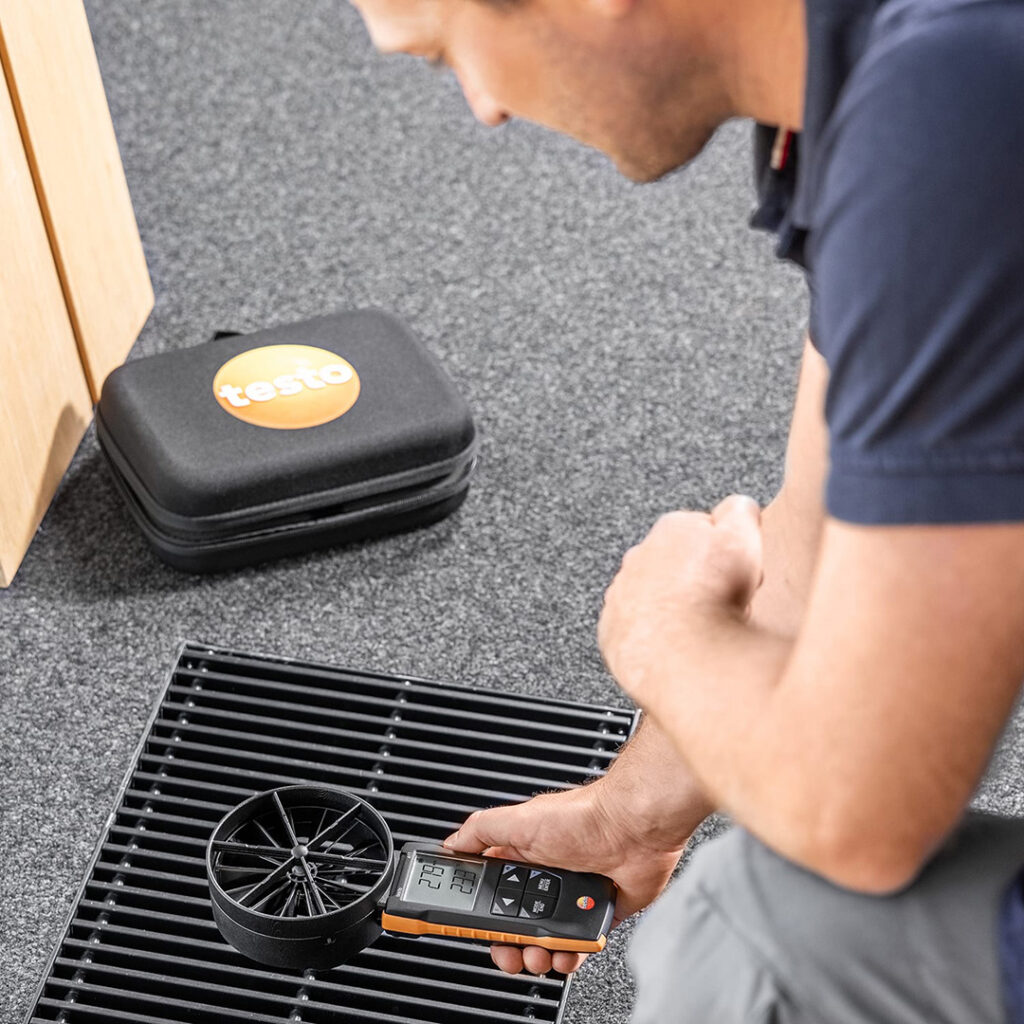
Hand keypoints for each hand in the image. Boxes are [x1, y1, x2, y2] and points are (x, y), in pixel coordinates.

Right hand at [443, 781, 688, 975]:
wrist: (633, 828)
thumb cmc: (581, 817)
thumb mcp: (518, 819)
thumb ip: (481, 830)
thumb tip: (451, 843)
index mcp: (523, 855)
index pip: (493, 891)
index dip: (482, 913)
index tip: (478, 928)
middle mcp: (547, 876)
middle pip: (517, 922)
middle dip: (509, 943)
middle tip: (510, 951)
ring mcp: (573, 896)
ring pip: (546, 939)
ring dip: (539, 954)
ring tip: (540, 954)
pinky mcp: (598, 913)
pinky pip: (580, 945)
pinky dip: (572, 955)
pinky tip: (567, 953)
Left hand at [598, 495, 763, 707]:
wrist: (680, 650)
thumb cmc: (713, 593)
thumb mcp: (743, 537)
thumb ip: (741, 512)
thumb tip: (738, 505)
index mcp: (671, 529)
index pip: (701, 529)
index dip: (725, 552)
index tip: (738, 571)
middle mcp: (638, 556)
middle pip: (675, 563)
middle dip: (697, 578)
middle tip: (723, 602)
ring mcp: (621, 593)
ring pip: (652, 595)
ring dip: (673, 606)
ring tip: (701, 628)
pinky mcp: (612, 628)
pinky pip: (634, 628)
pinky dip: (653, 634)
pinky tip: (675, 645)